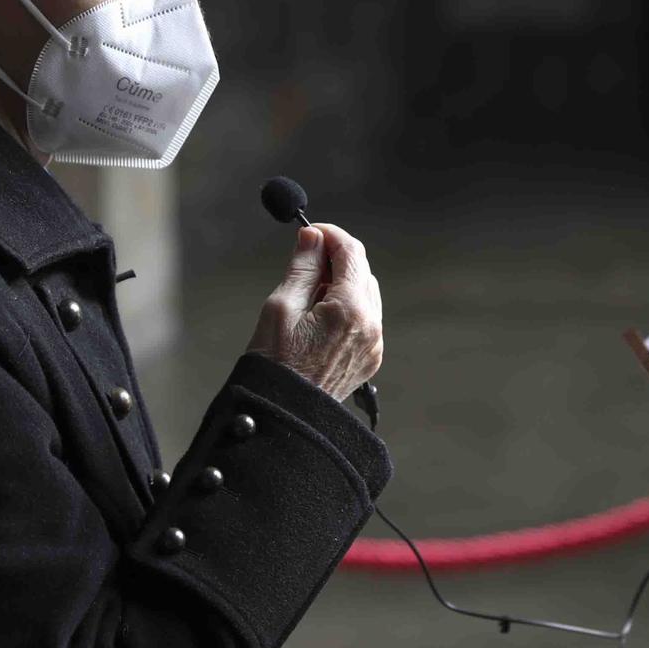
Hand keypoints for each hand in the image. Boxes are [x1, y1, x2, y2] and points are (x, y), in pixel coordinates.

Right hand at [246, 223, 383, 399]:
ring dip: (343, 283)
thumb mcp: (281, 306)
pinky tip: (319, 316)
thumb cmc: (274, 364)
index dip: (331, 235)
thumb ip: (302, 267)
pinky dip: (347, 307)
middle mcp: (371, 326)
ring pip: (366, 294)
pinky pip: (366, 319)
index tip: (311, 231)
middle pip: (363, 271)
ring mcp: (374, 344)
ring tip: (308, 294)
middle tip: (305, 261)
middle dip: (336, 259)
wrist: (284, 415)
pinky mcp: (370, 358)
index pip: (352, 253)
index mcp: (350, 310)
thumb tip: (313, 237)